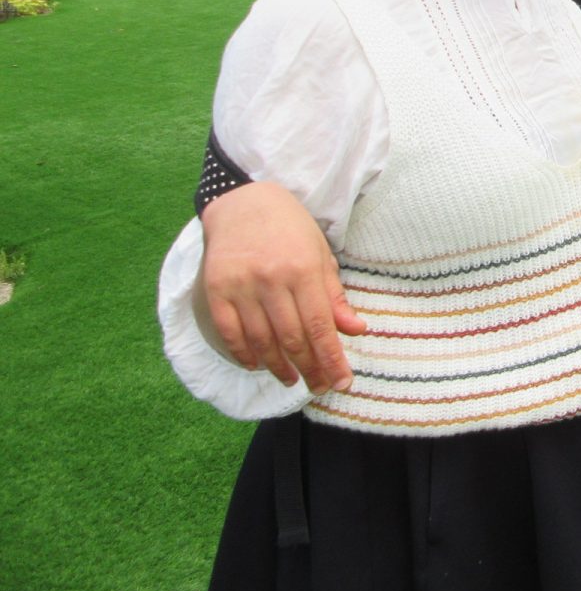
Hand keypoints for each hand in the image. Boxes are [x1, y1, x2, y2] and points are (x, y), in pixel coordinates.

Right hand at [199, 181, 366, 392]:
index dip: (331, 359)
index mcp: (304, 270)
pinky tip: (258, 365)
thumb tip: (355, 330)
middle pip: (292, 338)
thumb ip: (334, 296)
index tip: (342, 383)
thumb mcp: (321, 255)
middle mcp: (272, 280)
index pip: (320, 326)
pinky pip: (230, 332)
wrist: (244, 202)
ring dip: (278, 367)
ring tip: (292, 379)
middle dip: (309, 369)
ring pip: (262, 340)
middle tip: (318, 387)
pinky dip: (244, 354)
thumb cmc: (291, 229)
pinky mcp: (216, 289)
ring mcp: (241, 286)